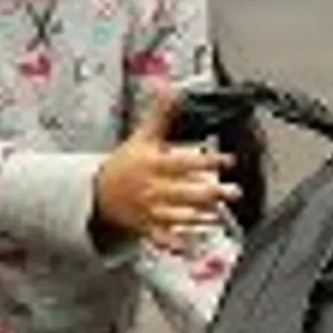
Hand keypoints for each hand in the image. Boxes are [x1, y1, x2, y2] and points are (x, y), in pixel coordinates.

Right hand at [94, 93, 234, 246]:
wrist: (99, 193)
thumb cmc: (126, 164)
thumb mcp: (142, 137)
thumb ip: (160, 114)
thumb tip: (169, 88)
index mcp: (154, 165)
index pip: (183, 162)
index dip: (207, 160)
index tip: (228, 159)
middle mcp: (154, 189)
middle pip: (185, 192)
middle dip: (211, 193)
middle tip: (234, 191)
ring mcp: (151, 211)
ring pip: (179, 216)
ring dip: (202, 216)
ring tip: (221, 214)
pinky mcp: (149, 228)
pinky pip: (165, 239)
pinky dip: (179, 244)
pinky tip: (196, 244)